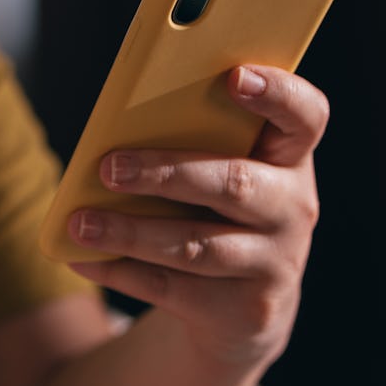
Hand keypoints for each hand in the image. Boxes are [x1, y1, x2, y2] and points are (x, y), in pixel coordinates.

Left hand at [67, 66, 328, 365]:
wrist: (242, 304)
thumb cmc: (216, 209)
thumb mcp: (218, 169)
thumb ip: (190, 144)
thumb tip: (114, 137)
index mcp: (290, 156)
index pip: (305, 116)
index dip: (278, 93)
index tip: (235, 76)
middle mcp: (294, 207)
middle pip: (234, 184)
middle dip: (166, 174)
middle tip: (109, 167)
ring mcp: (275, 262)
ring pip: (196, 245)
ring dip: (130, 231)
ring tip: (80, 222)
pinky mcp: (246, 309)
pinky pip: (173, 288)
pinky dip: (120, 271)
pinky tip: (82, 256)